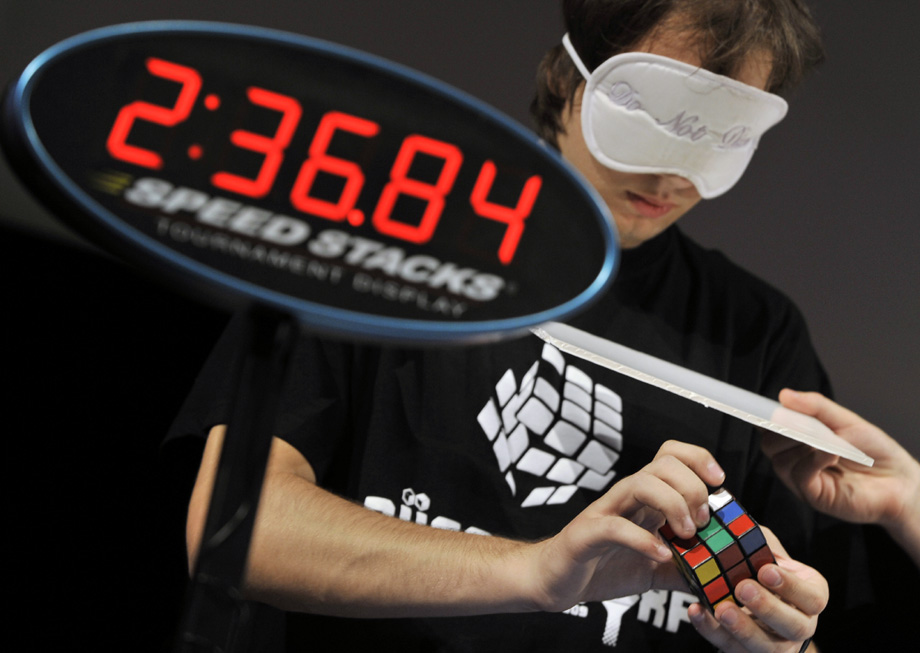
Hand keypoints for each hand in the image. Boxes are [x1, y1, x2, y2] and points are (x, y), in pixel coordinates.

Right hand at [526, 440, 725, 610]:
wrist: (556, 581)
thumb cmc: (602, 567)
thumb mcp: (657, 571)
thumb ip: (687, 569)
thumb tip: (722, 575)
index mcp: (644, 499)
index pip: (671, 456)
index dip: (698, 459)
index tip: (718, 484)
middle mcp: (626, 498)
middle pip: (663, 464)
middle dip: (691, 488)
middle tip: (700, 523)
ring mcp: (605, 512)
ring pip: (640, 483)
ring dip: (672, 505)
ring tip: (684, 535)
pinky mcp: (587, 534)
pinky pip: (615, 526)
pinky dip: (643, 540)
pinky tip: (660, 555)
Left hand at [688, 527, 826, 652]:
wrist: (740, 597)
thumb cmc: (758, 570)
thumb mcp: (763, 550)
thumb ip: (758, 540)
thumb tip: (738, 524)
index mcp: (810, 598)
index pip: (813, 598)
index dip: (792, 586)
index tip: (765, 570)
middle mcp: (798, 625)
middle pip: (794, 626)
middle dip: (768, 608)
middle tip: (743, 588)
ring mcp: (775, 646)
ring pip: (765, 646)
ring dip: (742, 627)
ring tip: (721, 608)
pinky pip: (731, 648)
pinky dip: (711, 630)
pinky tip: (697, 612)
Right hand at [763, 389, 919, 530]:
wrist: (900, 480)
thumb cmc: (873, 451)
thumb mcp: (845, 420)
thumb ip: (815, 406)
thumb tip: (784, 395)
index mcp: (798, 440)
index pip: (769, 427)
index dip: (762, 417)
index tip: (762, 408)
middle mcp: (796, 460)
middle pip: (769, 444)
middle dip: (780, 429)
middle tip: (796, 421)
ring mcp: (803, 480)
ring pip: (780, 461)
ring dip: (799, 445)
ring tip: (822, 440)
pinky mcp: (814, 496)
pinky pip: (800, 476)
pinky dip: (812, 461)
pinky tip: (830, 453)